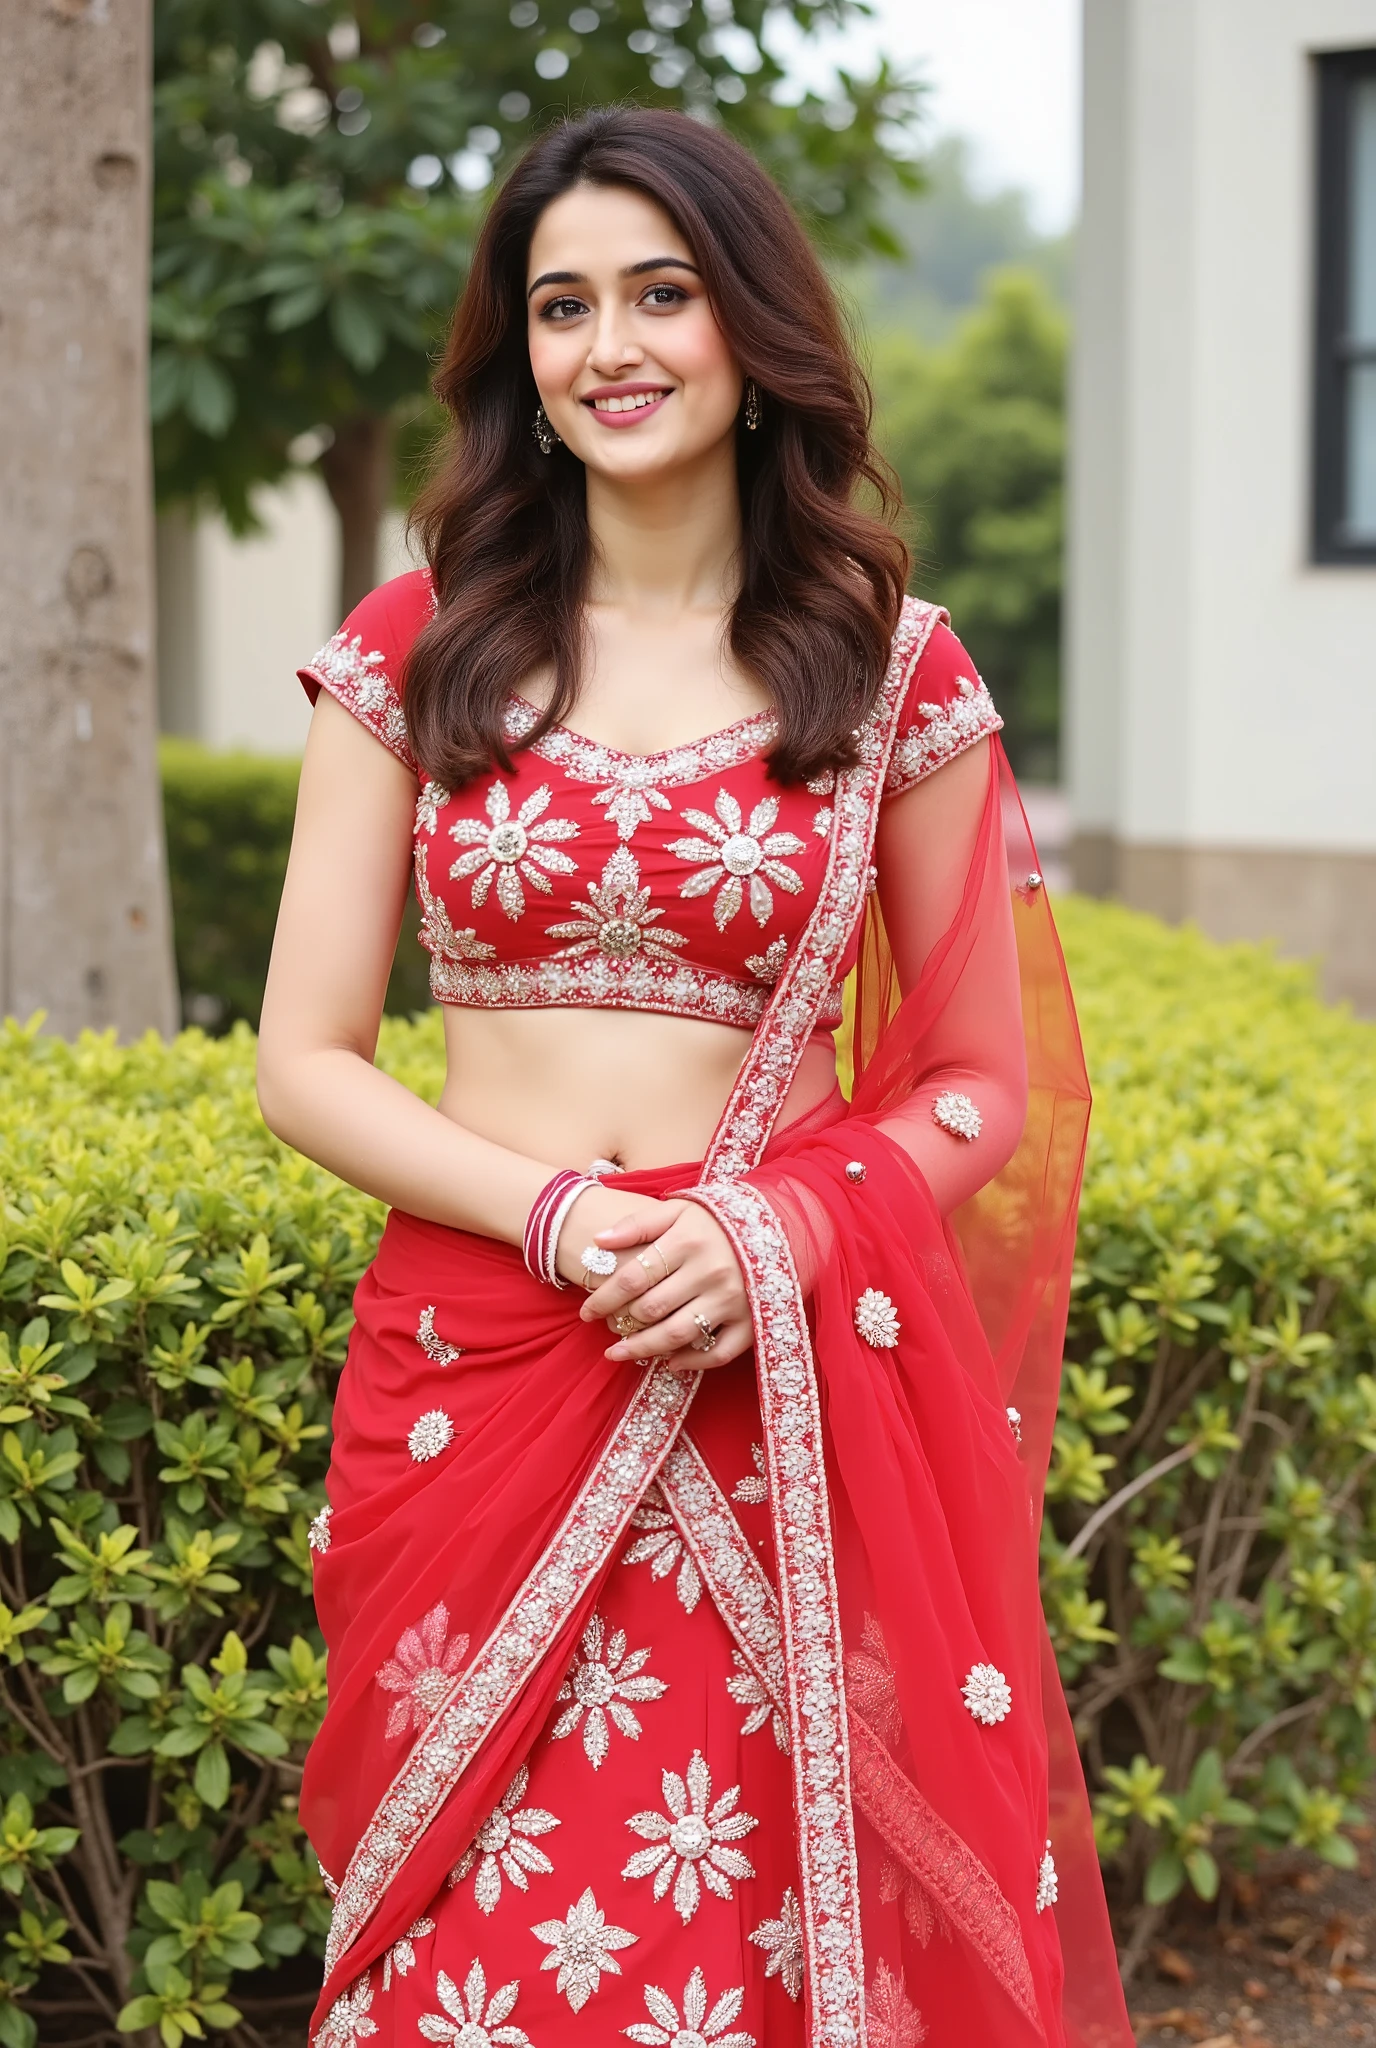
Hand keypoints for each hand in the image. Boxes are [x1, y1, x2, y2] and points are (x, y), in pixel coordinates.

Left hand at [564, 1194, 751, 1372]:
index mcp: (688, 1241)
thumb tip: (597, 1241)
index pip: (632, 1278)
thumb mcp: (680, 1209)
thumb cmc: (718, 1218)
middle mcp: (710, 1271)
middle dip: (621, 1323)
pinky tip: (669, 1362)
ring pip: (677, 1335)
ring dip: (644, 1349)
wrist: (779, 1224)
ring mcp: (733, 1299)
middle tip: (607, 1328)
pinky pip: (718, 1353)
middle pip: (651, 1309)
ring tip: (620, 1353)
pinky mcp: (752, 1320)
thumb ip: (638, 1224)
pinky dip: (691, 1362)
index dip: (603, 1299)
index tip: (586, 1312)